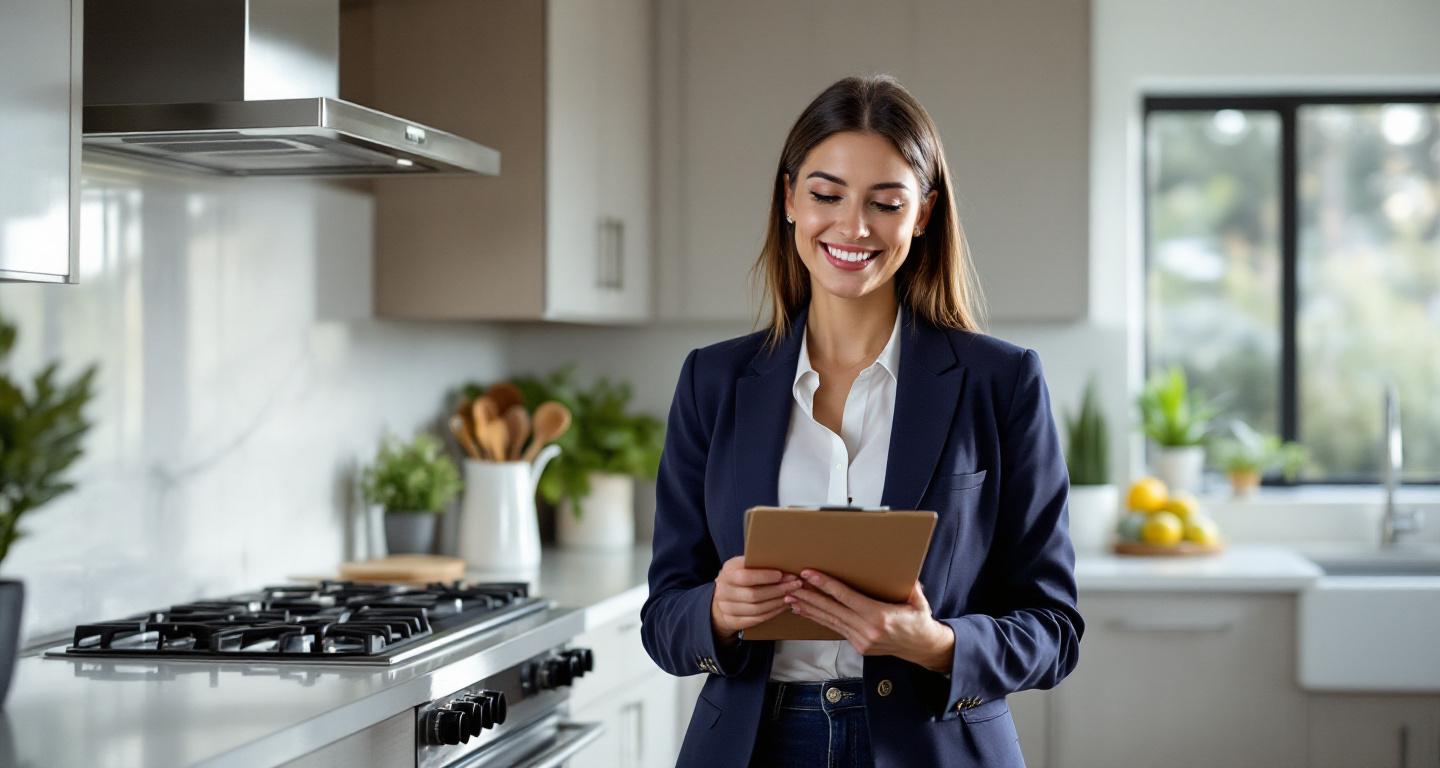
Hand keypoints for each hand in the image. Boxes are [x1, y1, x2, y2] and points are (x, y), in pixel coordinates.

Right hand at [710, 556, 802, 641]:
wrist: (723, 595)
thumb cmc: (739, 576)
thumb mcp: (743, 565)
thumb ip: (758, 563)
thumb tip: (783, 560)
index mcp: (727, 572)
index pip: (745, 576)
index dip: (765, 576)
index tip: (782, 574)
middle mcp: (724, 591)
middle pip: (753, 595)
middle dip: (778, 590)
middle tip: (795, 585)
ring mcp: (726, 608)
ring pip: (757, 609)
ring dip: (778, 602)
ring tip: (793, 595)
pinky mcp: (732, 621)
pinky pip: (756, 619)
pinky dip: (773, 613)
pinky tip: (783, 606)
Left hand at [786, 571, 954, 672]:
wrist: (923, 649)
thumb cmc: (920, 622)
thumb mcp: (918, 601)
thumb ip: (909, 586)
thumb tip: (903, 568)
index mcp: (879, 617)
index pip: (846, 597)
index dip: (826, 585)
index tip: (809, 574)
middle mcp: (867, 630)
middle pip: (832, 609)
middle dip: (809, 596)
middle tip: (791, 585)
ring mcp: (861, 640)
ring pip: (829, 621)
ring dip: (809, 608)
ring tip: (791, 598)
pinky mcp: (858, 645)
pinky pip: (834, 628)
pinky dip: (819, 619)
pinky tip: (806, 611)